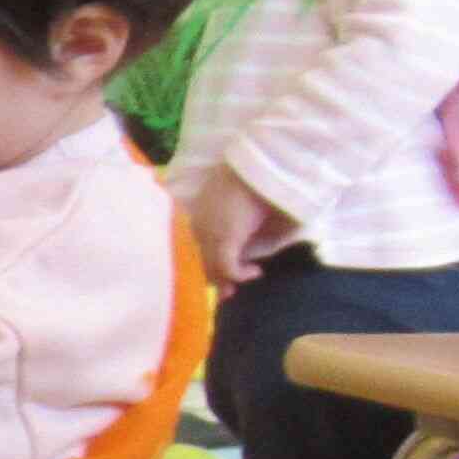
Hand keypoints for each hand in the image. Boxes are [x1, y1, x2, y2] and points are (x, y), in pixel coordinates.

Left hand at [185, 167, 281, 288]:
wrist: (260, 165)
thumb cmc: (258, 180)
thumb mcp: (248, 204)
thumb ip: (246, 224)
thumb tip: (255, 241)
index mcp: (201, 215)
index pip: (198, 246)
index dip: (209, 263)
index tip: (221, 276)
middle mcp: (200, 225)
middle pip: (202, 259)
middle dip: (214, 278)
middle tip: (228, 293)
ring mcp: (210, 232)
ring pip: (211, 266)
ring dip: (225, 280)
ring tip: (237, 289)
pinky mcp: (225, 238)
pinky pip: (226, 267)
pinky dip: (239, 275)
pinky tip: (255, 273)